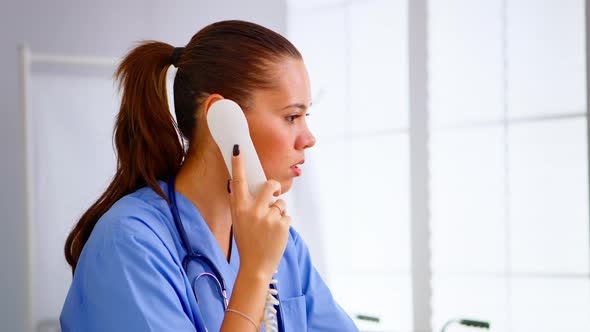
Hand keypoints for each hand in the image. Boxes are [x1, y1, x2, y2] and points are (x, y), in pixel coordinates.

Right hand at [228, 144, 290, 280]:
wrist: (255, 266)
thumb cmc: (247, 242)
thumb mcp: (238, 221)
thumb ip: (240, 204)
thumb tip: (236, 185)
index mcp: (240, 208)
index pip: (238, 181)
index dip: (238, 164)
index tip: (238, 148)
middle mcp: (253, 210)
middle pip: (271, 185)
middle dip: (275, 187)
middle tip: (275, 194)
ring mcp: (268, 217)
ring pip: (280, 203)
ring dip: (278, 212)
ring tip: (270, 227)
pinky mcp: (282, 225)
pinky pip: (286, 216)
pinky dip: (283, 224)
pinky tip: (275, 235)